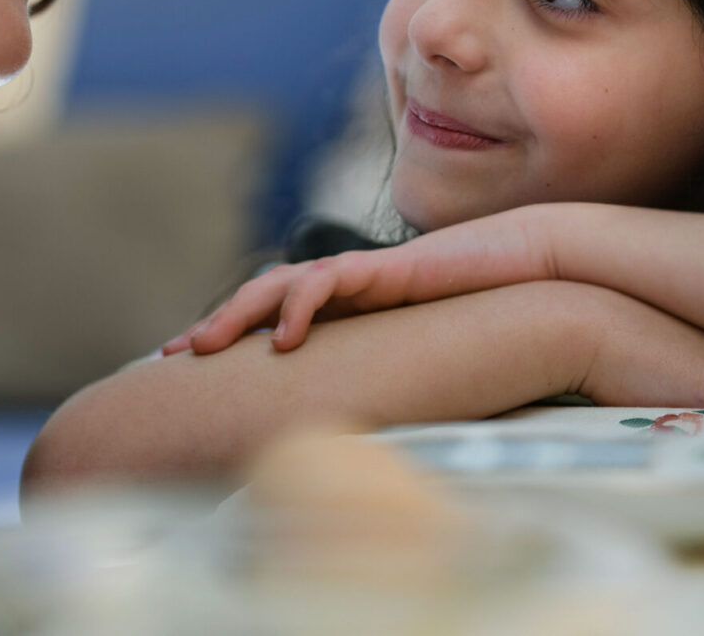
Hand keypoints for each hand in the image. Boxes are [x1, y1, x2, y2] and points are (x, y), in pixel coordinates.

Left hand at [164, 209, 558, 355]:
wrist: (532, 269)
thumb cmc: (482, 316)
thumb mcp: (419, 358)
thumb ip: (384, 378)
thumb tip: (357, 436)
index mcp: (348, 309)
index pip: (274, 318)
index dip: (233, 337)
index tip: (194, 368)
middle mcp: (346, 287)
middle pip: (261, 296)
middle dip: (215, 323)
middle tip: (172, 354)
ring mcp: (361, 272)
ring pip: (279, 283)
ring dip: (237, 312)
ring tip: (205, 344)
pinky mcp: (382, 266)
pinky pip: (328, 279)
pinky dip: (300, 306)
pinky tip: (285, 339)